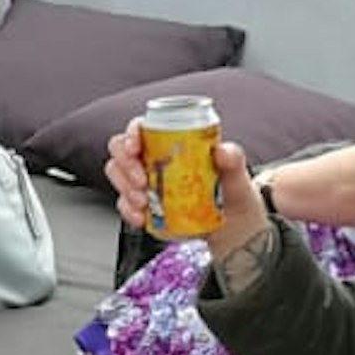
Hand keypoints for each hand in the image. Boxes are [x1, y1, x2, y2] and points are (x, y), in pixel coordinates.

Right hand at [102, 122, 268, 247]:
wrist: (232, 227)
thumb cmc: (231, 191)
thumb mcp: (237, 173)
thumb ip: (233, 158)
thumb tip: (221, 151)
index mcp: (171, 140)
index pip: (141, 127)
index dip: (131, 133)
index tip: (136, 146)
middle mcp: (153, 157)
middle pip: (120, 150)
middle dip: (125, 164)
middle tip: (142, 181)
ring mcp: (145, 182)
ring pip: (117, 175)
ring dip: (125, 188)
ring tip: (144, 201)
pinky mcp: (143, 206)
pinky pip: (124, 204)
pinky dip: (128, 211)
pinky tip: (142, 217)